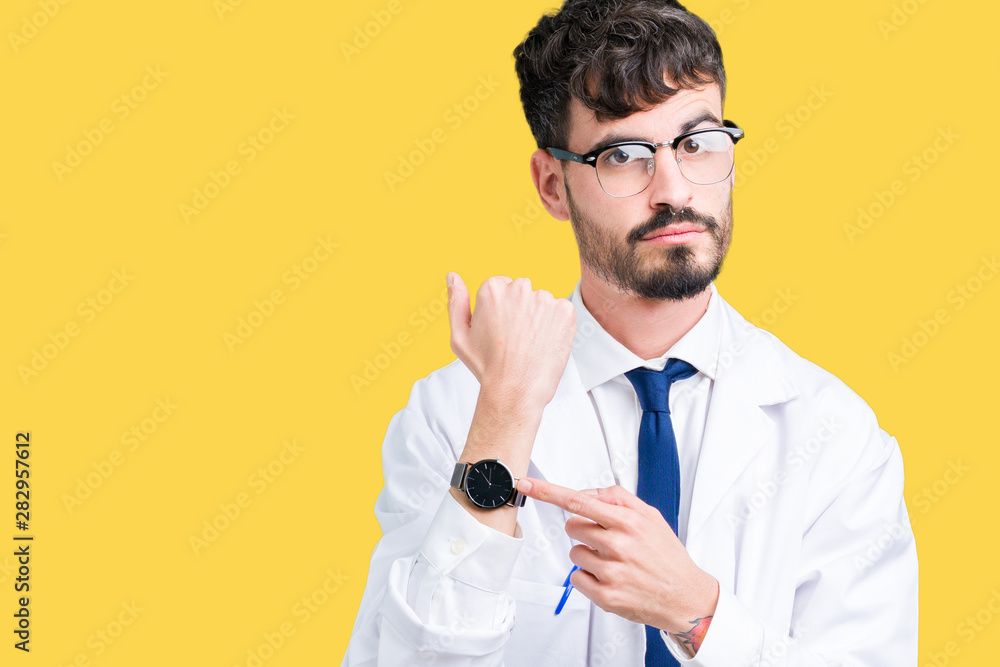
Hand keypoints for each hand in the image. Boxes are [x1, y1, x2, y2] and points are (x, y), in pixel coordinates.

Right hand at [446, 273, 575, 410]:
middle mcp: (519, 288)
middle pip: (523, 291)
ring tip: (531, 344)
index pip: (502, 286)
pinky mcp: (564, 311)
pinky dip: (557, 325)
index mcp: (492, 289)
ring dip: (540, 318)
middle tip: (516, 339)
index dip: (502, 310)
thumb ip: (456, 301)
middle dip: (521, 310)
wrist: (515, 391)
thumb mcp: (460, 336)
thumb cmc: (487, 367)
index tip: (502, 330)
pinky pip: (561, 312)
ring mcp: (544, 299)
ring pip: (542, 302)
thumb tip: (452, 276)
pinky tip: (545, 343)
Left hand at [515, 477, 718, 654]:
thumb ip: (619, 499)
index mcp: (628, 522)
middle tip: (607, 541)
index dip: (548, 492)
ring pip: (574, 553)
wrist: (685, 596)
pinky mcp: (605, 596)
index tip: (526, 484)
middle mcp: (618, 545)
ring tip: (615, 562)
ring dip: (588, 556)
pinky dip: (588, 577)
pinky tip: (610, 579)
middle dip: (584, 530)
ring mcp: (611, 572)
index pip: (579, 500)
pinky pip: (576, 578)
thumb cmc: (667, 556)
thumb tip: (589, 493)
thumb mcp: (651, 516)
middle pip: (573, 527)